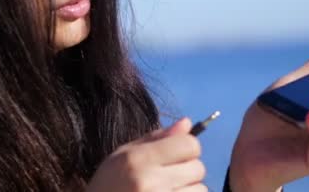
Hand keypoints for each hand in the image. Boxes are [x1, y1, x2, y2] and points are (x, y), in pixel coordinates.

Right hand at [86, 118, 206, 191]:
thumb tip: (187, 123)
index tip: (176, 155)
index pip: (189, 144)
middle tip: (168, 177)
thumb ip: (156, 138)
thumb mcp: (123, 155)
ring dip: (188, 190)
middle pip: (198, 168)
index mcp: (138, 160)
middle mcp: (150, 181)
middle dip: (188, 170)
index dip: (186, 148)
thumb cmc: (108, 185)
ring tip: (166, 191)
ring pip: (200, 190)